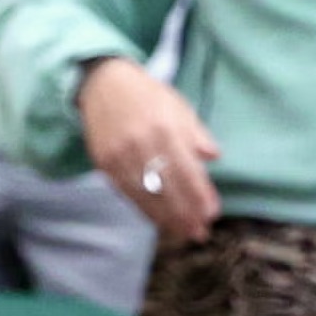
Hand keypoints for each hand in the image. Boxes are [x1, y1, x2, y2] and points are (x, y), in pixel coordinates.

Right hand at [78, 57, 222, 242]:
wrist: (102, 82)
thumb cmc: (147, 95)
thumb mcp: (177, 106)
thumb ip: (196, 133)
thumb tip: (213, 157)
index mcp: (164, 128)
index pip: (187, 171)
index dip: (200, 195)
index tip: (212, 213)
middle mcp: (140, 143)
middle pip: (167, 187)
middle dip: (186, 214)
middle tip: (200, 233)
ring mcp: (119, 154)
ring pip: (146, 194)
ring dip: (166, 218)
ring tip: (182, 233)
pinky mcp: (104, 161)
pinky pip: (127, 191)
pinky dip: (143, 208)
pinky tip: (158, 219)